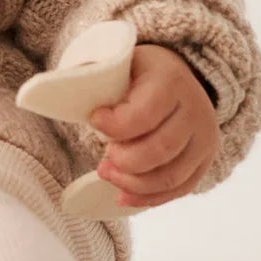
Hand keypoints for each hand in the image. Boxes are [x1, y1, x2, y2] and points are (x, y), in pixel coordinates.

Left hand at [88, 43, 218, 209]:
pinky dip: (149, 198)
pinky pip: (180, 188)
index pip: (144, 114)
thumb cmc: (138, 73)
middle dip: (123, 161)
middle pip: (159, 149)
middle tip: (102, 159)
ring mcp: (204, 138)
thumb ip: (93, 75)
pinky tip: (123, 196)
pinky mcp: (204, 160)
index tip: (93, 121)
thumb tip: (56, 91)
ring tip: (107, 174)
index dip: (114, 126)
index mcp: (171, 80)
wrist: (178, 76)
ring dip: (133, 183)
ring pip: (170, 175)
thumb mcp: (118, 62)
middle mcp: (195, 109)